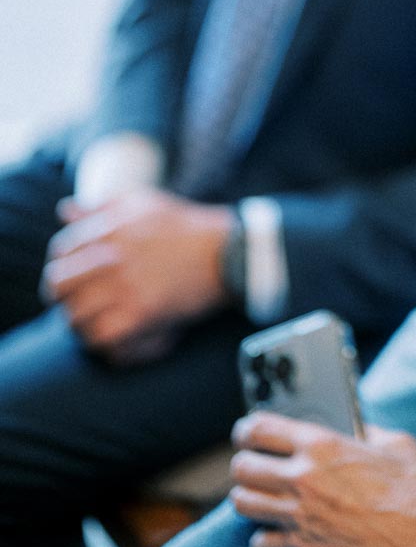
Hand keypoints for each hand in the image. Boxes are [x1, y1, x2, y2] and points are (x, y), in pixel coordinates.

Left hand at [41, 188, 233, 356]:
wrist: (227, 252)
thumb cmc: (185, 227)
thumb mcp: (143, 205)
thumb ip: (101, 207)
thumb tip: (66, 210)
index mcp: (109, 228)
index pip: (60, 250)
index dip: (61, 264)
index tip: (72, 275)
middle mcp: (112, 257)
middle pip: (58, 284)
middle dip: (61, 295)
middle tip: (76, 302)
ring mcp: (126, 288)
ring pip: (75, 317)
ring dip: (81, 322)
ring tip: (94, 322)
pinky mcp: (142, 314)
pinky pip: (102, 338)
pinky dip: (103, 342)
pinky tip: (114, 336)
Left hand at [229, 412, 415, 546]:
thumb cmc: (415, 490)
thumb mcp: (395, 443)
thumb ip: (366, 431)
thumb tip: (354, 427)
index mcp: (323, 445)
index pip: (259, 428)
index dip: (247, 428)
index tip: (249, 433)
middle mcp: (304, 479)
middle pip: (242, 468)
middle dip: (244, 463)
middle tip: (254, 463)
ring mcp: (301, 516)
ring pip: (243, 504)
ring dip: (249, 497)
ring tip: (262, 495)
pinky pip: (261, 544)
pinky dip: (264, 539)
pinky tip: (277, 532)